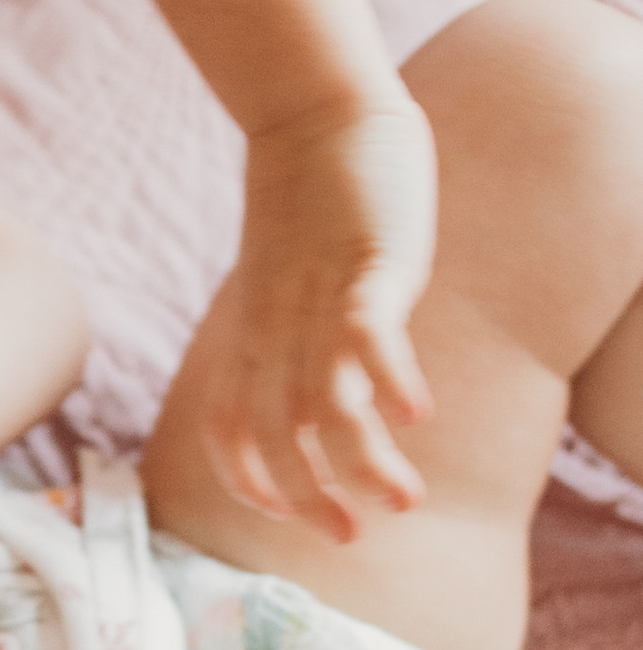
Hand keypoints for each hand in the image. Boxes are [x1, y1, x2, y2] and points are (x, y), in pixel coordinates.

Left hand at [202, 93, 436, 537]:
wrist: (316, 114)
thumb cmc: (308, 202)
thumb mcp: (287, 283)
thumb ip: (298, 337)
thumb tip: (323, 388)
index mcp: (252, 336)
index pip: (230, 431)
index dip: (250, 482)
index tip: (290, 513)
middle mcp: (276, 328)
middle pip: (277, 433)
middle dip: (307, 495)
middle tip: (349, 534)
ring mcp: (318, 299)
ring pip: (329, 400)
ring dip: (364, 459)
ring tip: (406, 499)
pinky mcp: (365, 265)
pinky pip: (369, 334)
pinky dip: (390, 377)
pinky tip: (418, 412)